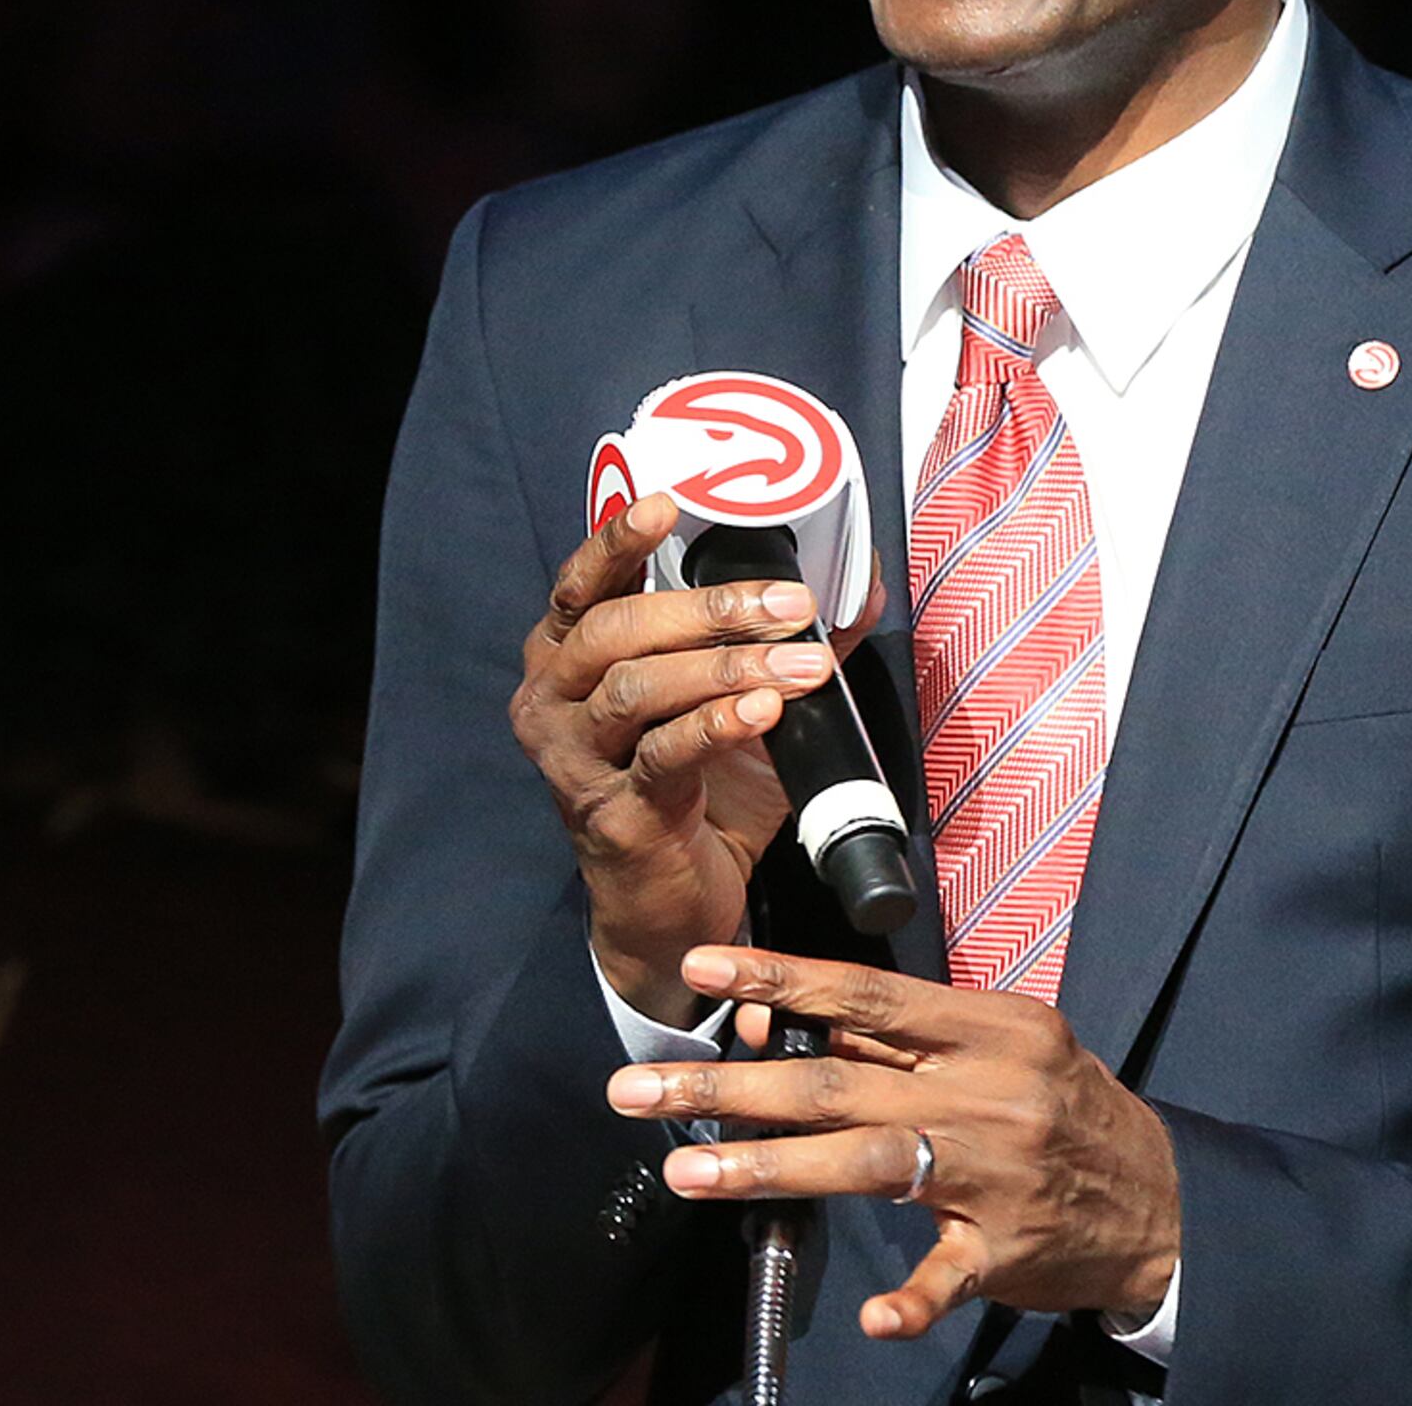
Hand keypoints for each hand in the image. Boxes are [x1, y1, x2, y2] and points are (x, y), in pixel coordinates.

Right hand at [508, 494, 868, 1023]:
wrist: (672, 907)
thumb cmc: (698, 791)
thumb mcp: (737, 705)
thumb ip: (784, 643)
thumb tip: (859, 581)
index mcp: (567, 661)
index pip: (581, 586)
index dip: (617, 540)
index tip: (670, 504)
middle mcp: (552, 703)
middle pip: (616, 629)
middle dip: (709, 609)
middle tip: (790, 604)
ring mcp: (573, 762)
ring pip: (637, 688)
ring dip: (727, 668)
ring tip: (800, 664)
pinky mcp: (612, 815)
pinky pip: (662, 755)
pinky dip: (717, 726)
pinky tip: (764, 712)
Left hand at [605, 948, 1181, 1338]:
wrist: (1162, 1199)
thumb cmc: (1067, 1110)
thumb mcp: (1010, 1047)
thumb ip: (913, 1038)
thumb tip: (801, 1016)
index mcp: (990, 1028)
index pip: (867, 993)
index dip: (780, 978)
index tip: (702, 971)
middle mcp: (989, 1091)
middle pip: (840, 1079)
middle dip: (730, 1085)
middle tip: (641, 1089)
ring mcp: (996, 1172)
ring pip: (867, 1162)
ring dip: (771, 1168)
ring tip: (687, 1171)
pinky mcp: (1005, 1248)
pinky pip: (947, 1276)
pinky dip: (911, 1299)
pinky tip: (876, 1316)